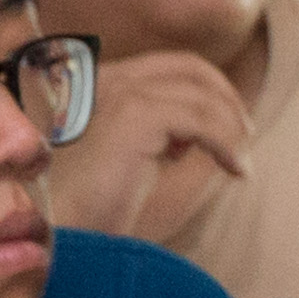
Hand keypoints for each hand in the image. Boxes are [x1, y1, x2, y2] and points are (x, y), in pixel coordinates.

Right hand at [36, 47, 250, 241]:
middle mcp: (107, 78)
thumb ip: (151, 140)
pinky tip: (235, 169)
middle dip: (226, 99)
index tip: (225, 132)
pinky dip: (226, 141)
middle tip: (244, 139)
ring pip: (200, 92)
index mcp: (100, 83)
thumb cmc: (83, 209)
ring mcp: (118, 92)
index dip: (206, 91)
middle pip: (188, 67)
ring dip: (232, 127)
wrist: (55, 231)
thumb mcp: (122, 163)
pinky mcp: (133, 116)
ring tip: (240, 164)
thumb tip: (189, 138)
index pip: (169, 66)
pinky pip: (200, 117)